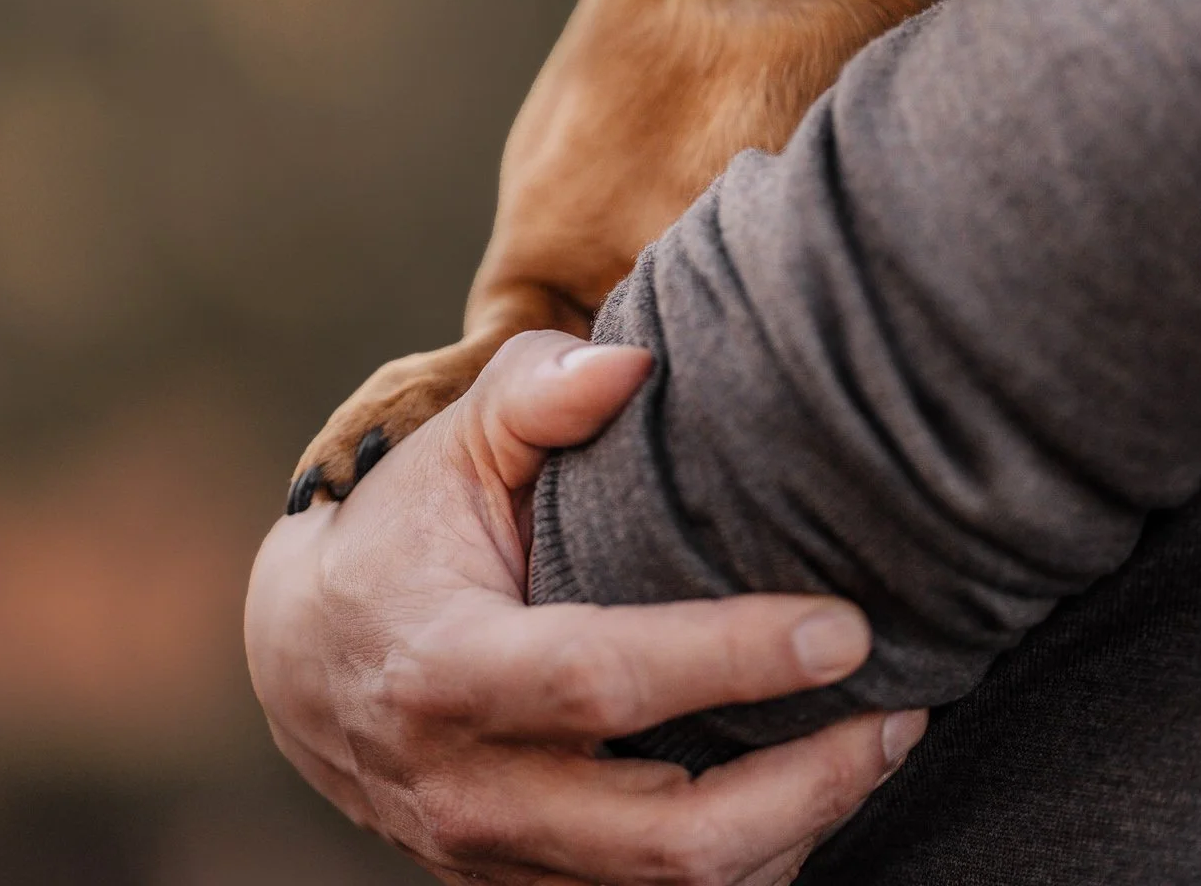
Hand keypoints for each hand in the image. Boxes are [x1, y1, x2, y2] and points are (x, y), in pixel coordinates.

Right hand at [245, 331, 926, 885]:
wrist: (302, 660)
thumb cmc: (396, 533)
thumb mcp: (448, 447)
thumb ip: (536, 393)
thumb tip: (636, 363)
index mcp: (451, 670)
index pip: (606, 681)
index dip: (732, 658)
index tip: (845, 627)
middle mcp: (475, 789)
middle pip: (667, 837)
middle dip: (807, 786)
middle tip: (898, 711)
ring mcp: (503, 857)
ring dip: (797, 828)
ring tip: (879, 742)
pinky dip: (751, 856)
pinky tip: (808, 786)